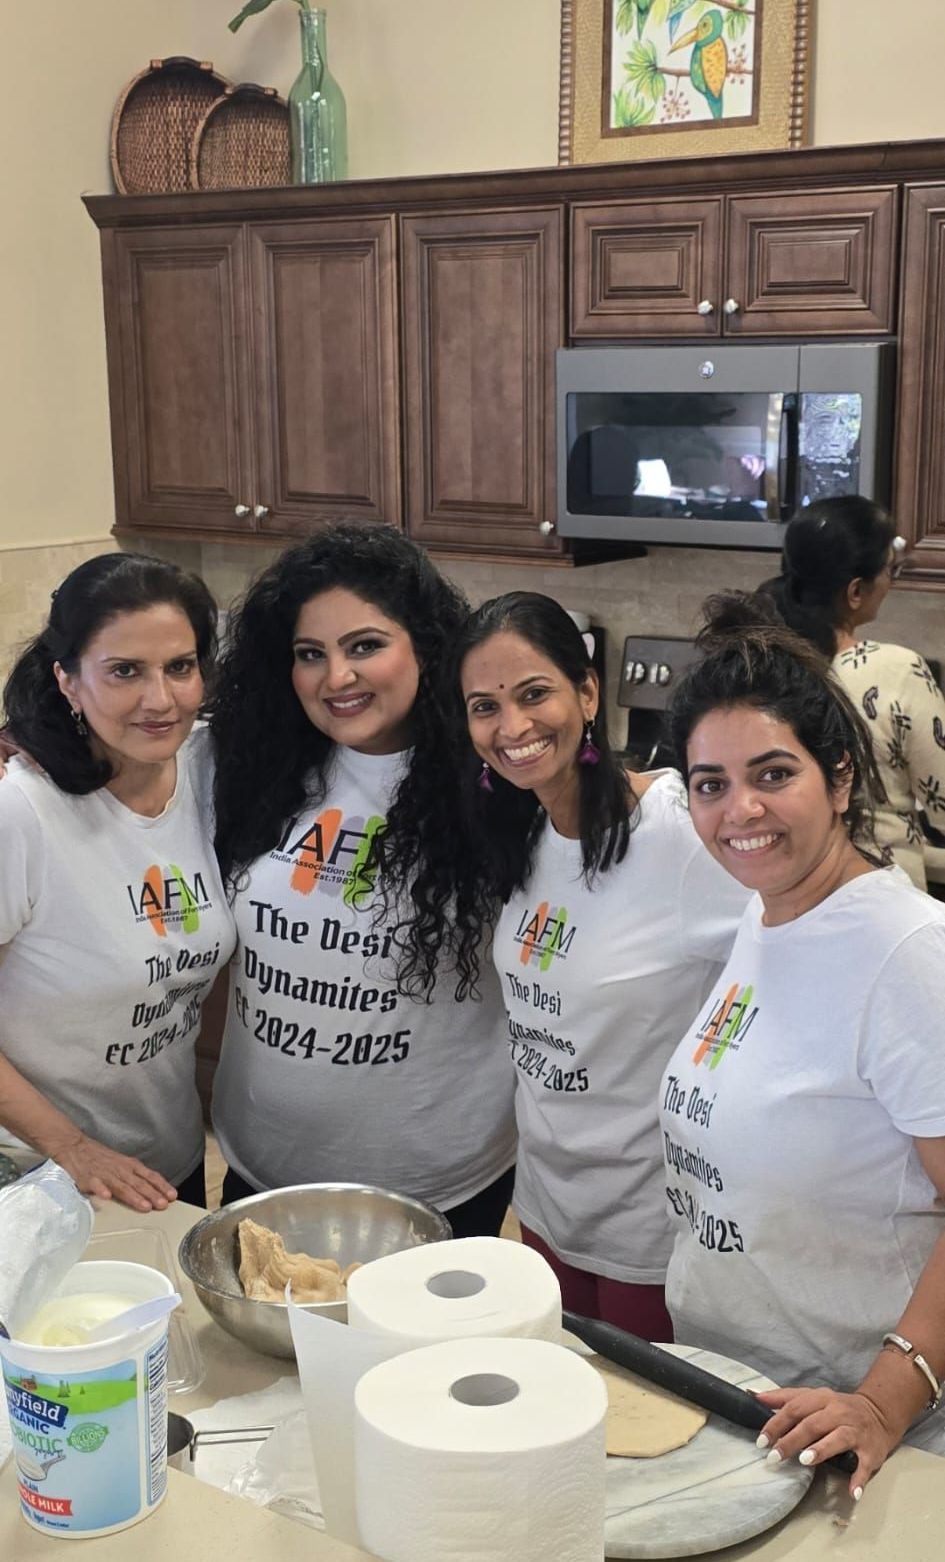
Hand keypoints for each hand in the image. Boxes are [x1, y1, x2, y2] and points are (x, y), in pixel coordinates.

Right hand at [49, 1132, 176, 1213]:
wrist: (72, 1145)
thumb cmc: (98, 1157)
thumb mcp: (120, 1163)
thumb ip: (134, 1177)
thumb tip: (152, 1190)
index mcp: (128, 1165)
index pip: (149, 1176)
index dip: (161, 1186)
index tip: (172, 1196)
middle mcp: (119, 1169)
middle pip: (138, 1183)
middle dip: (152, 1194)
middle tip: (163, 1205)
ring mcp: (103, 1173)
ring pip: (121, 1186)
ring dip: (133, 1196)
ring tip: (144, 1206)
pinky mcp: (86, 1177)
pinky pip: (94, 1184)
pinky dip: (101, 1190)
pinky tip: (107, 1197)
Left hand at [755, 1384, 902, 1498]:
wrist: (879, 1413)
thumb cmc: (837, 1408)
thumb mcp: (813, 1397)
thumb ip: (785, 1397)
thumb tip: (753, 1394)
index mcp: (822, 1398)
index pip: (795, 1408)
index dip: (777, 1424)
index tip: (761, 1441)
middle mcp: (838, 1412)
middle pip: (812, 1424)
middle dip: (792, 1440)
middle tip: (775, 1457)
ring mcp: (856, 1431)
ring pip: (838, 1438)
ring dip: (821, 1450)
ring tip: (805, 1460)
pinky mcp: (871, 1450)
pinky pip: (865, 1465)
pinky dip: (858, 1478)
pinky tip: (851, 1491)